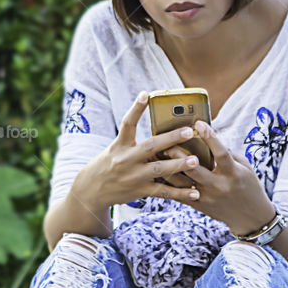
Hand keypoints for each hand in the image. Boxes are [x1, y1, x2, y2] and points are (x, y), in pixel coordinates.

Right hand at [78, 91, 204, 208]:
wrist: (91, 191)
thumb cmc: (108, 165)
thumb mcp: (115, 149)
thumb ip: (134, 143)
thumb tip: (159, 132)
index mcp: (119, 145)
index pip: (127, 124)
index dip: (136, 108)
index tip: (146, 94)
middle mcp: (126, 160)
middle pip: (150, 146)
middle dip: (171, 139)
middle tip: (189, 131)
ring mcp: (133, 176)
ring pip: (159, 170)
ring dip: (179, 165)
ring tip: (196, 161)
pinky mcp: (140, 191)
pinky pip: (163, 192)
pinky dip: (180, 193)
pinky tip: (195, 193)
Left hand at [164, 120, 276, 234]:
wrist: (250, 217)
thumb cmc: (248, 185)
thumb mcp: (244, 167)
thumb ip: (228, 153)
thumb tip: (208, 138)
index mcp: (233, 173)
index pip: (220, 153)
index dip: (210, 137)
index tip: (198, 123)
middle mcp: (219, 186)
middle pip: (194, 169)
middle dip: (179, 154)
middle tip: (168, 141)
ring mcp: (207, 197)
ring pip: (182, 183)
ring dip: (168, 168)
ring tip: (156, 155)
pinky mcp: (199, 205)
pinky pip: (179, 194)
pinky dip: (168, 183)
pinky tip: (158, 172)